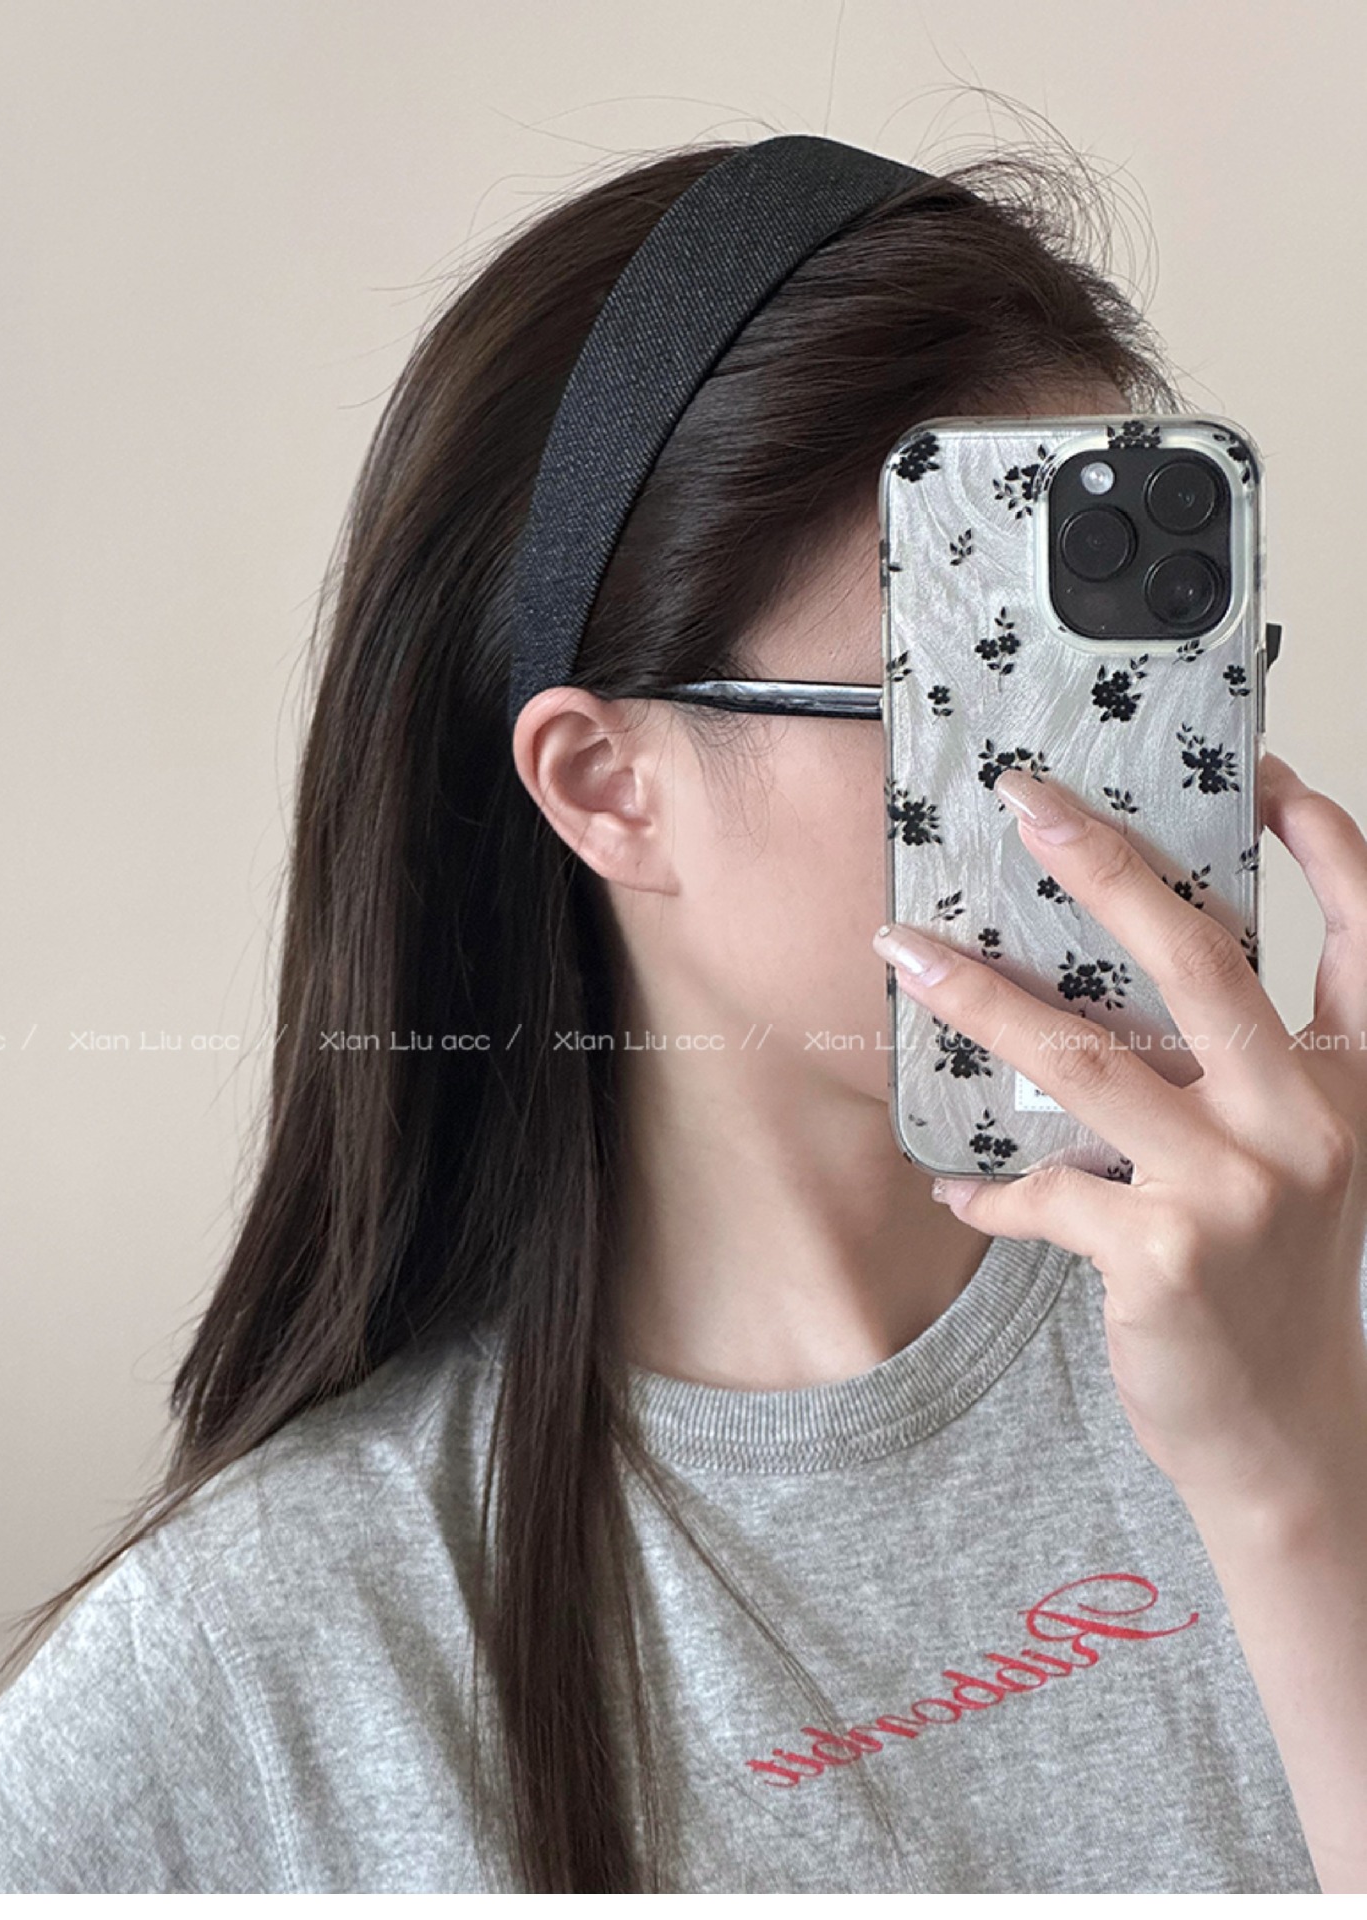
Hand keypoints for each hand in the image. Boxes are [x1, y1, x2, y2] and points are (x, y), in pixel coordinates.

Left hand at [871, 750, 1366, 1517]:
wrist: (1285, 1434)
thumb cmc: (1273, 1282)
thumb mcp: (1292, 1164)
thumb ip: (1233, 1078)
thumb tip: (1104, 988)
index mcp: (1354, 1088)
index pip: (1363, 939)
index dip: (1325, 848)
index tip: (1263, 774)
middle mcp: (1308, 1125)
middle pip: (1201, 960)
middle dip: (1104, 864)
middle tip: (1023, 797)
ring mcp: (1237, 1189)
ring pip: (1087, 1060)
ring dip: (981, 999)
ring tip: (904, 951)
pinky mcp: (1163, 1254)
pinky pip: (1042, 1191)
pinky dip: (990, 1186)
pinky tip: (955, 1184)